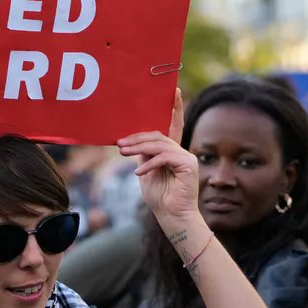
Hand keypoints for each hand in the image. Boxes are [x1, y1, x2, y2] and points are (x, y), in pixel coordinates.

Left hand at [117, 89, 199, 220]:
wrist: (172, 217)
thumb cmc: (159, 197)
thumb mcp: (146, 172)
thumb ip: (144, 155)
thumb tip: (132, 143)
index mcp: (172, 151)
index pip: (173, 125)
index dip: (175, 107)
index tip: (174, 90)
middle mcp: (181, 151)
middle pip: (158, 135)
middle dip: (137, 138)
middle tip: (119, 144)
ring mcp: (187, 157)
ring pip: (159, 144)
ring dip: (138, 148)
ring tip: (123, 153)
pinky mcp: (188, 165)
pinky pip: (164, 157)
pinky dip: (149, 164)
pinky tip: (139, 172)